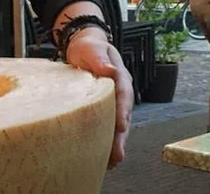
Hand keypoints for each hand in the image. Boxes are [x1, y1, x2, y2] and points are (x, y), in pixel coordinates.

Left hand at [65, 28, 133, 169]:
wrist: (85, 47)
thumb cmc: (89, 47)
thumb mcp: (93, 48)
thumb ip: (99, 58)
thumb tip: (109, 70)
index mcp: (120, 77)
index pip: (123, 94)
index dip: (123, 110)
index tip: (121, 125)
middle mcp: (121, 92)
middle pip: (124, 115)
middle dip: (121, 136)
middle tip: (118, 154)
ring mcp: (114, 102)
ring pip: (119, 125)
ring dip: (116, 143)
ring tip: (112, 162)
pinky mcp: (105, 109)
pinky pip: (109, 126)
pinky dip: (108, 140)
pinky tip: (104, 157)